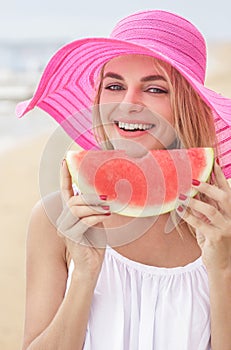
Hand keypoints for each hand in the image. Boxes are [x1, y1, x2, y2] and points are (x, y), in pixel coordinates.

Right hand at [56, 159, 109, 281]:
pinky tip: (107, 216)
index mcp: (70, 213)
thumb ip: (96, 208)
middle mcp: (64, 219)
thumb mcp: (97, 221)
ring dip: (94, 206)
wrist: (91, 266)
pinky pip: (84, 221)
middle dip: (90, 196)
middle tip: (106, 196)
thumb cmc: (95, 243)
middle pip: (73, 199)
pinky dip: (96, 216)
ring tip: (108, 207)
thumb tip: (105, 194)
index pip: (65, 190)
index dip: (65, 175)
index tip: (66, 159)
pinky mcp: (71, 237)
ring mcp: (66, 228)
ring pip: (77, 208)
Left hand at [177, 160, 230, 271]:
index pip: (227, 190)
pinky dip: (189, 215)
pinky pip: (200, 223)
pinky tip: (179, 209)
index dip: (220, 176)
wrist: (223, 266)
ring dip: (195, 202)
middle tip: (193, 180)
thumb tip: (194, 191)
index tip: (212, 163)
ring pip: (211, 210)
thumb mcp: (212, 222)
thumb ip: (207, 208)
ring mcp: (227, 228)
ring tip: (182, 195)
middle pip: (223, 197)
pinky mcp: (217, 238)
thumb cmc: (215, 241)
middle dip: (208, 186)